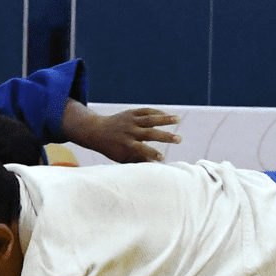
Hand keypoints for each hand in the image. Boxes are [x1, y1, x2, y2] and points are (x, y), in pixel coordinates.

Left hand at [62, 99, 181, 162]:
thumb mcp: (122, 158)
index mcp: (126, 145)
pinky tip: (168, 116)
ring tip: (177, 119)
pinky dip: (157, 112)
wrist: (97, 131)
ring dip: (164, 119)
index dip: (152, 154)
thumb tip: (154, 164)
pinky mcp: (131, 113)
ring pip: (149, 119)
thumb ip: (137, 160)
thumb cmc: (113, 149)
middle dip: (164, 137)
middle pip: (149, 133)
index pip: (141, 150)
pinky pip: (146, 111)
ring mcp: (130, 121)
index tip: (162, 158)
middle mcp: (129, 132)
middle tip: (179, 140)